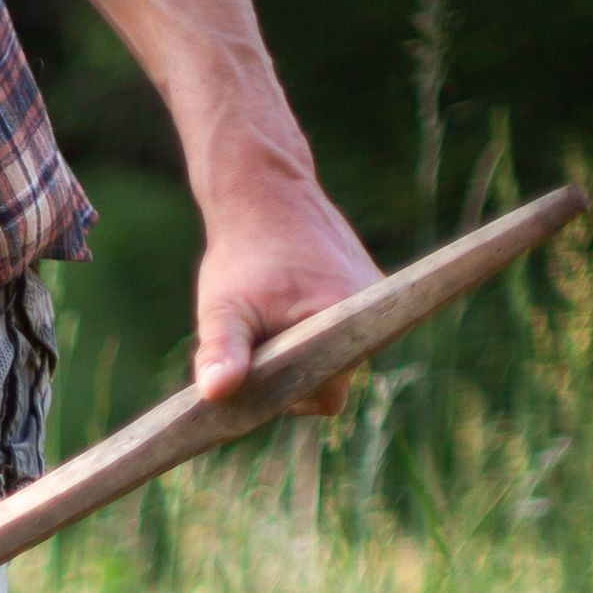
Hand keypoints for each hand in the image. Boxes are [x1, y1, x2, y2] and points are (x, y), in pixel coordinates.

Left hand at [191, 174, 381, 413]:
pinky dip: (312, 328)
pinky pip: (340, 330)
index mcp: (345, 324)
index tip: (259, 368)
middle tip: (259, 336)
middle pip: (332, 378)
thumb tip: (216, 393)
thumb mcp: (222, 309)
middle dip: (293, 371)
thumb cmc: (242, 256)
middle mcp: (374, 313)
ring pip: (335, 354)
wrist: (267, 196)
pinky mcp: (371, 286)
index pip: (326, 395)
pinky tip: (288, 304)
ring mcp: (377, 297)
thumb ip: (221, 352)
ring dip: (302, 349)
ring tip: (271, 315)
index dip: (288, 396)